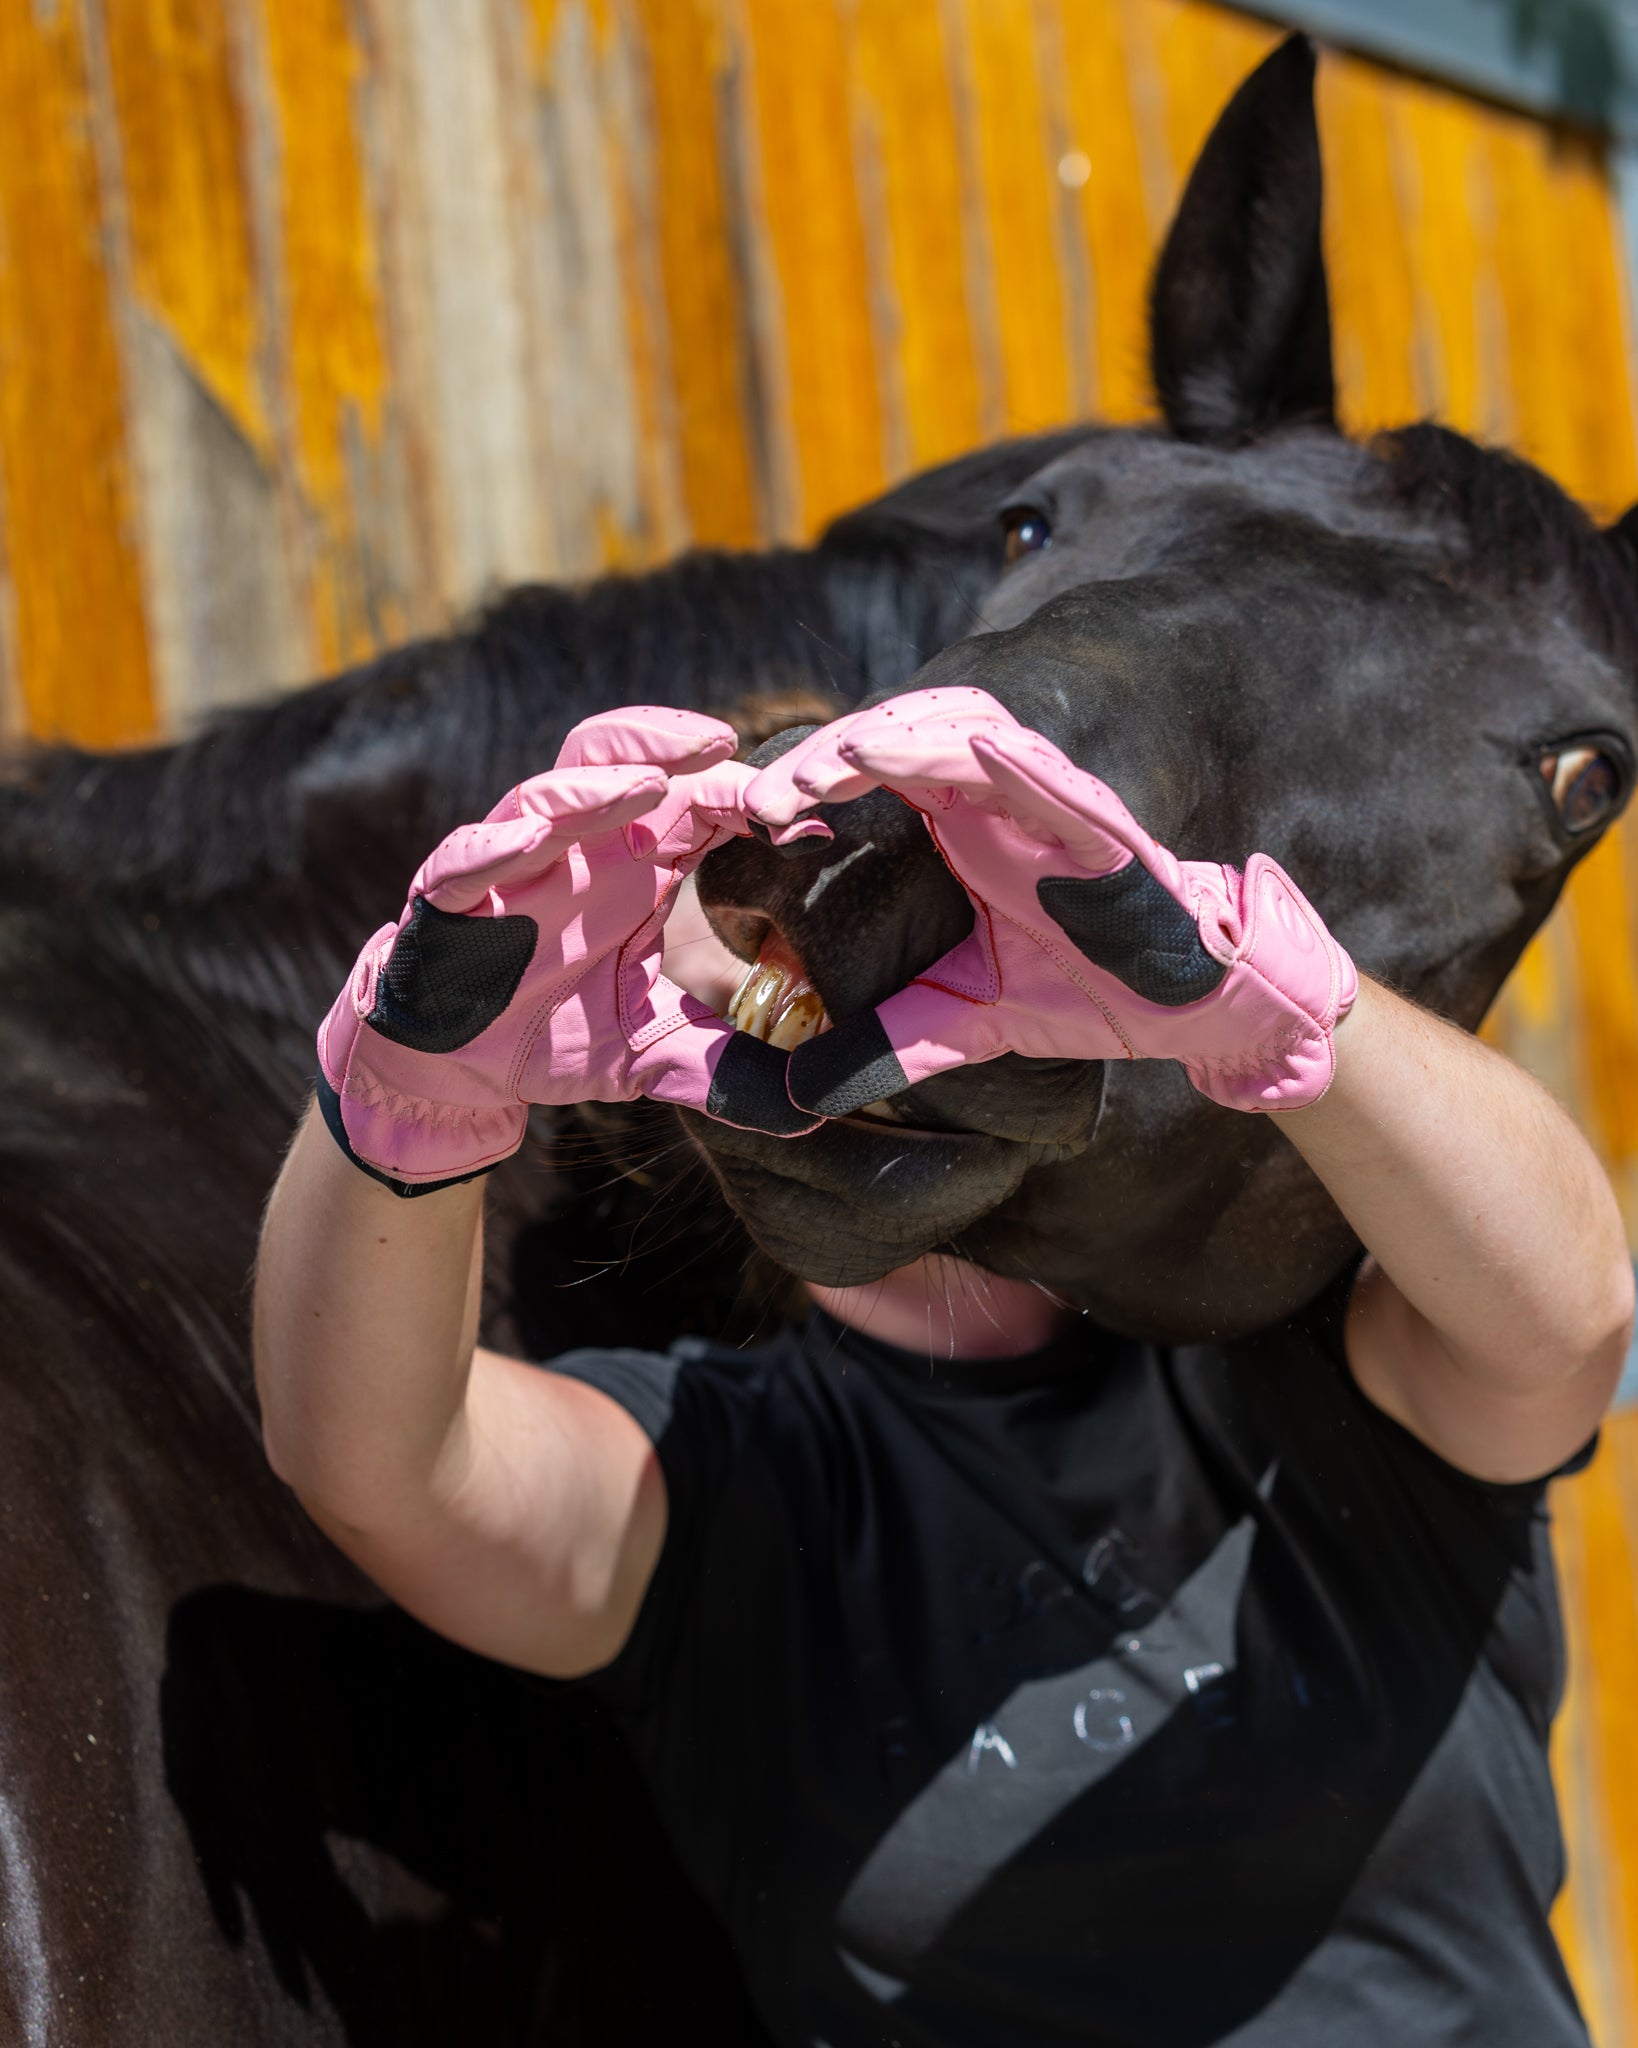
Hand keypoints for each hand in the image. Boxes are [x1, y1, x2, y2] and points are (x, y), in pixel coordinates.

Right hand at [318, 707, 817, 1193]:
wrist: (463, 1067)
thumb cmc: (562, 1032)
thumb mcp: (658, 1054)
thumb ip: (731, 1071)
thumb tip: (813, 1110)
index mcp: (637, 865)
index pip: (697, 804)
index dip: (745, 800)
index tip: (803, 821)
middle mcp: (580, 847)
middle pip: (626, 762)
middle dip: (673, 748)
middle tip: (728, 749)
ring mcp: (514, 864)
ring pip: (551, 793)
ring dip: (598, 785)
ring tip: (649, 783)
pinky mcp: (451, 897)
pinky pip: (468, 857)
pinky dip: (497, 844)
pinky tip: (533, 838)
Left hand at [747, 688, 1356, 1116]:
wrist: (1185, 1007)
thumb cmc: (1083, 990)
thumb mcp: (966, 1022)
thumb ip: (888, 1039)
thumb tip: (799, 1088)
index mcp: (963, 828)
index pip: (876, 773)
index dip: (813, 777)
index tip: (754, 814)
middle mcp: (1001, 801)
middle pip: (908, 737)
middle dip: (836, 752)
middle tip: (770, 793)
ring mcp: (1054, 809)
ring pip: (975, 738)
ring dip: (911, 740)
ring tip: (846, 755)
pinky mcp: (1108, 834)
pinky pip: (1061, 786)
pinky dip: (1021, 764)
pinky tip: (976, 751)